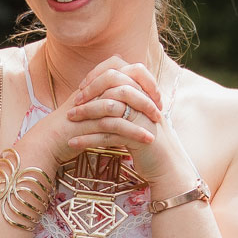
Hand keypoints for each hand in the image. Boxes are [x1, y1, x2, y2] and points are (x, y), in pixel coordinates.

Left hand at [59, 56, 196, 193]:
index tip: (82, 88)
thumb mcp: (138, 118)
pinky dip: (88, 139)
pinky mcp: (138, 137)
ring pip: (108, 109)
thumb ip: (125, 102)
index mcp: (143, 92)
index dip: (97, 75)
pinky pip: (108, 134)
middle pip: (112, 86)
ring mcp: (143, 118)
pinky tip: (73, 143)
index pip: (118, 70)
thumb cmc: (148, 142)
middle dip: (89, 94)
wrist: (167, 167)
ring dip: (85, 114)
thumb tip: (101, 91)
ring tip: (70, 121)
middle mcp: (144, 101)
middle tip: (73, 105)